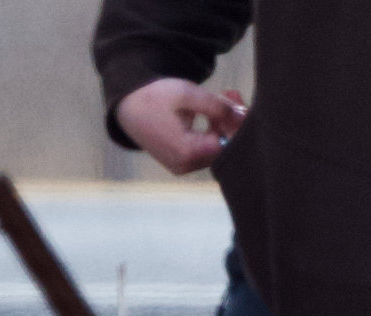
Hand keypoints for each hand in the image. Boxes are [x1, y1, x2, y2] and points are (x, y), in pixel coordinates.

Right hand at [114, 77, 246, 175]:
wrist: (126, 106)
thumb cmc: (154, 97)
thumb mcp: (189, 94)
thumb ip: (219, 106)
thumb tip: (243, 116)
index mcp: (186, 151)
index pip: (228, 142)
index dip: (237, 121)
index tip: (234, 97)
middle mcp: (184, 165)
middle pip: (224, 147)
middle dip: (232, 121)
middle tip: (229, 94)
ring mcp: (182, 166)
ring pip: (216, 149)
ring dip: (223, 124)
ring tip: (221, 98)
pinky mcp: (180, 162)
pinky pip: (206, 150)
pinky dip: (212, 131)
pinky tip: (210, 112)